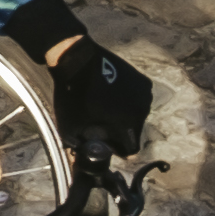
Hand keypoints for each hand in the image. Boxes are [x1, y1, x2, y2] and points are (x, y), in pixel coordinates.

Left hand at [0, 0, 153, 157]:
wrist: (77, 58)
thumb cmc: (72, 94)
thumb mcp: (69, 126)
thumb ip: (77, 146)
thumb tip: (78, 156)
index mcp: (129, 122)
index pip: (131, 149)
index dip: (117, 149)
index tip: (105, 141)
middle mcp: (143, 109)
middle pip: (133, 132)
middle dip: (119, 132)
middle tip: (101, 122)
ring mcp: (144, 92)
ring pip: (136, 114)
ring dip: (124, 114)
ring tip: (105, 106)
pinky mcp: (141, 79)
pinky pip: (137, 98)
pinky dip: (127, 99)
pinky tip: (110, 94)